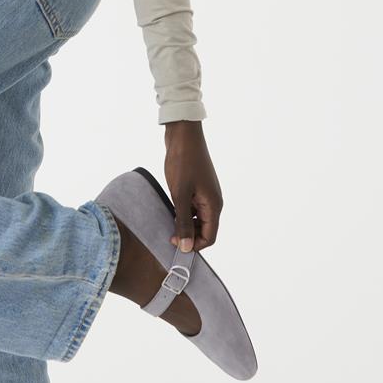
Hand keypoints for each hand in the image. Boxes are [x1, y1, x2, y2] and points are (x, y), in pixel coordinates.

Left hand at [162, 120, 222, 253]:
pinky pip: (193, 206)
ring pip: (198, 218)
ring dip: (185, 223)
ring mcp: (206, 193)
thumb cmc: (183, 162)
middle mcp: (213, 201)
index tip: (174, 243)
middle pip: (205, 229)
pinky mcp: (198, 186)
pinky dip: (184, 211)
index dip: (194, 245)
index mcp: (214, 205)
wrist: (183, 134)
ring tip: (168, 220)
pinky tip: (170, 208)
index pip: (210, 237)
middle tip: (168, 233)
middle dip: (189, 235)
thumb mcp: (180, 194)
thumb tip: (186, 248)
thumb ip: (183, 222)